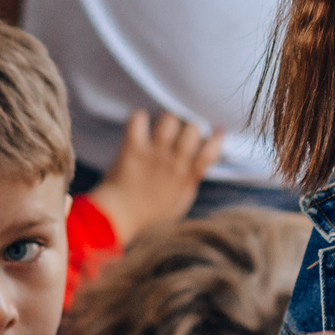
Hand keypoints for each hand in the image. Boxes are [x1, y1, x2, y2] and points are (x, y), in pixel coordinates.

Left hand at [87, 110, 222, 244]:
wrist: (118, 216)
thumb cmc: (152, 213)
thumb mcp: (181, 202)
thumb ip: (192, 181)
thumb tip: (202, 164)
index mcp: (187, 176)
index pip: (210, 151)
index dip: (216, 139)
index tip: (214, 133)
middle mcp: (173, 162)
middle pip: (192, 128)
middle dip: (191, 125)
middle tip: (184, 129)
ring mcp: (153, 153)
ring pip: (168, 120)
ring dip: (168, 119)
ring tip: (164, 126)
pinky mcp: (132, 148)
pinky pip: (138, 120)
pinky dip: (139, 117)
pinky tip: (141, 124)